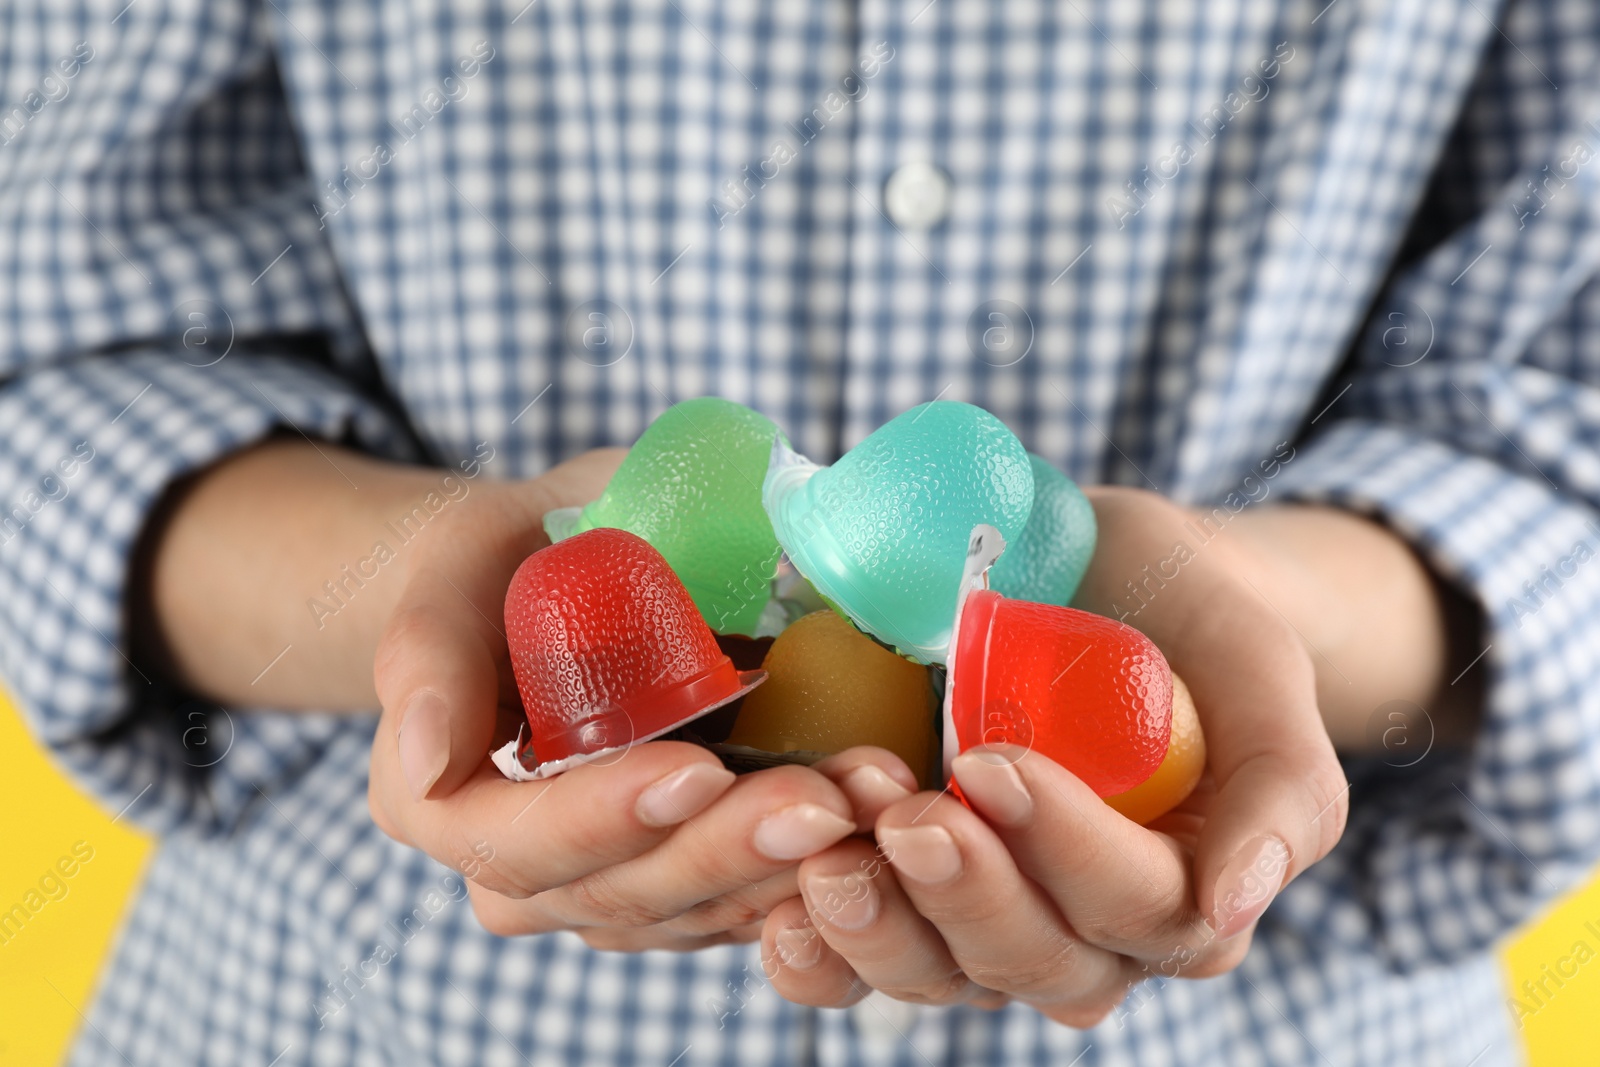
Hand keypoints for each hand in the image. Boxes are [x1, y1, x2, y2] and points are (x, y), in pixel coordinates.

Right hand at [363, 448, 915, 949]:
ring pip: (697, 906)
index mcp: (443, 804)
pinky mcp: (679, 881)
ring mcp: (604, 885)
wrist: (555, 575)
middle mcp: (519, 870)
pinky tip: (874, 819)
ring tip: (870, 795)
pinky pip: (742, 897)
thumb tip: (421, 758)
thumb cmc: (502, 558)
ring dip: (788, 861)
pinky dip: (810, 864)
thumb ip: (427, 653)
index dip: (610, 817)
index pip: (522, 842)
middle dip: (730, 847)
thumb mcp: (454, 567)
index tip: (700, 770)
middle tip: (825, 798)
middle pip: (624, 889)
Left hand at [758, 486, 1376, 1022]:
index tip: (995, 763)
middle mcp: (1088, 931)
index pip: (1135, 907)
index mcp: (1186, 892)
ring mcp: (990, 921)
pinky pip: (861, 963)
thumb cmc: (1189, 621)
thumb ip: (1280, 783)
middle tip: (905, 815)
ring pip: (938, 975)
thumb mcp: (1258, 668)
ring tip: (829, 852)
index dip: (1065, 851)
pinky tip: (779, 914)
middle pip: (1029, 958)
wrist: (1104, 580)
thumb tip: (1236, 903)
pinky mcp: (911, 900)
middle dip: (964, 893)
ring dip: (880, 923)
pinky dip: (817, 953)